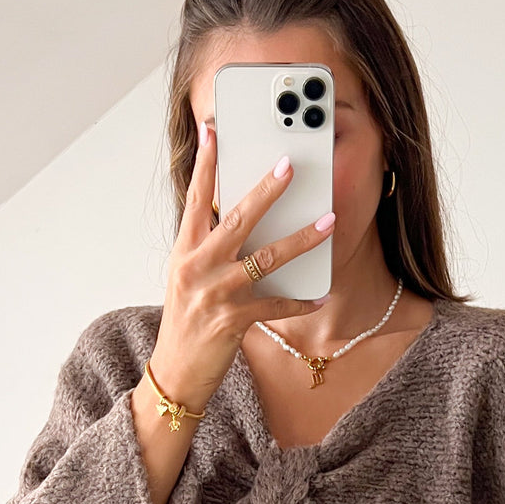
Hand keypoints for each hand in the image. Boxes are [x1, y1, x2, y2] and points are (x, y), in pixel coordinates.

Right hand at [149, 120, 334, 409]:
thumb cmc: (186, 322)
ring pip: (266, 258)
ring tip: (328, 222)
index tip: (214, 130)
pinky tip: (320, 295)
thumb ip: (208, 247)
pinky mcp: (233, 321)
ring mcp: (216, 294)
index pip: (195, 198)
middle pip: (236, 218)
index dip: (206, 163)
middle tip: (288, 166)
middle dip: (266, 190)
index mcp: (184, 251)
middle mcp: (197, 267)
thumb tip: (239, 217)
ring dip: (302, 239)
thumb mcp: (187, 278)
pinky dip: (301, 301)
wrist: (176, 373)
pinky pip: (276, 306)